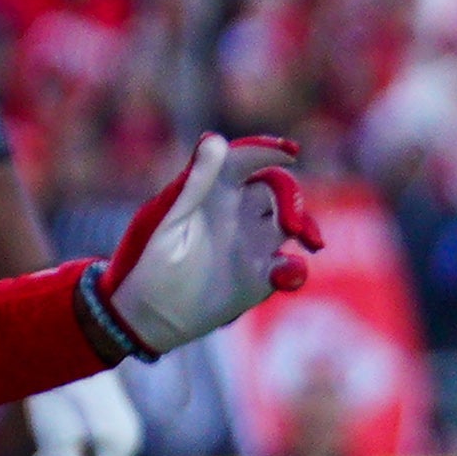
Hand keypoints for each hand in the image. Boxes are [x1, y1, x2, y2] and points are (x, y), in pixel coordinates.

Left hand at [24, 370, 140, 455]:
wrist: (72, 334)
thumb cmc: (60, 388)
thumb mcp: (56, 436)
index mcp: (120, 449)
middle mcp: (126, 439)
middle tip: (36, 453)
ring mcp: (119, 424)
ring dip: (61, 453)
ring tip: (41, 432)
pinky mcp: (107, 411)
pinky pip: (88, 439)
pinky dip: (67, 437)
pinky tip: (51, 419)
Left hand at [100, 135, 320, 353]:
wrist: (149, 316)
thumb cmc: (149, 262)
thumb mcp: (171, 220)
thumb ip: (195, 181)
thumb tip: (215, 139)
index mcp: (213, 193)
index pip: (246, 161)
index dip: (268, 151)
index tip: (290, 152)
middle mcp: (238, 213)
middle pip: (277, 189)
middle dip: (292, 199)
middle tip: (291, 223)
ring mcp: (253, 244)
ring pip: (292, 224)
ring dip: (305, 228)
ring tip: (307, 242)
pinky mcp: (263, 277)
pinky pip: (291, 267)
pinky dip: (295, 270)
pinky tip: (285, 277)